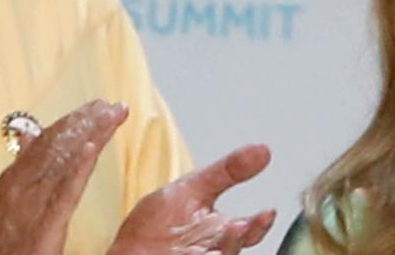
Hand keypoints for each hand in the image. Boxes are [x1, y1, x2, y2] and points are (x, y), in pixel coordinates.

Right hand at [0, 100, 128, 254]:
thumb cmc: (10, 239)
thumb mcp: (12, 198)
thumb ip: (23, 165)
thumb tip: (28, 134)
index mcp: (13, 179)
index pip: (45, 141)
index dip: (72, 121)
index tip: (95, 106)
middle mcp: (19, 186)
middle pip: (56, 146)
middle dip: (85, 122)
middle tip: (110, 105)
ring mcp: (30, 203)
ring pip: (63, 161)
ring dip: (88, 135)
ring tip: (109, 117)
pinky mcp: (45, 223)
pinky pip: (64, 191)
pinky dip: (78, 167)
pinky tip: (92, 149)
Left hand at [108, 143, 275, 254]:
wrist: (127, 249)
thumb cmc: (159, 225)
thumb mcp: (193, 188)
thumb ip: (227, 171)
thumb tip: (262, 150)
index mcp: (220, 232)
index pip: (249, 231)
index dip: (260, 223)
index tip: (267, 212)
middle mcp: (213, 250)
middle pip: (233, 249)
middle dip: (236, 240)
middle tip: (238, 227)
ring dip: (219, 250)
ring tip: (215, 243)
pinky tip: (195, 253)